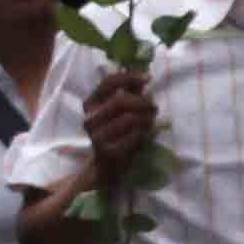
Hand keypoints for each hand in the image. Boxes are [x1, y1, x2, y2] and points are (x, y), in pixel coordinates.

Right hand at [80, 66, 154, 180]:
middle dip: (143, 102)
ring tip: (151, 122)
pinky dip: (146, 133)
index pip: (108, 82)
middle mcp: (89, 119)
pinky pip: (135, 135)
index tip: (148, 78)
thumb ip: (129, 93)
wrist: (107, 166)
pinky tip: (147, 134)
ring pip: (130, 118)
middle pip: (121, 100)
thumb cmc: (117, 133)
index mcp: (90, 104)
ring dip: (147, 119)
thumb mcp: (119, 111)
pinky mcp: (108, 151)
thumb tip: (144, 77)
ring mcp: (96, 136)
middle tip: (154, 107)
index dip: (129, 77)